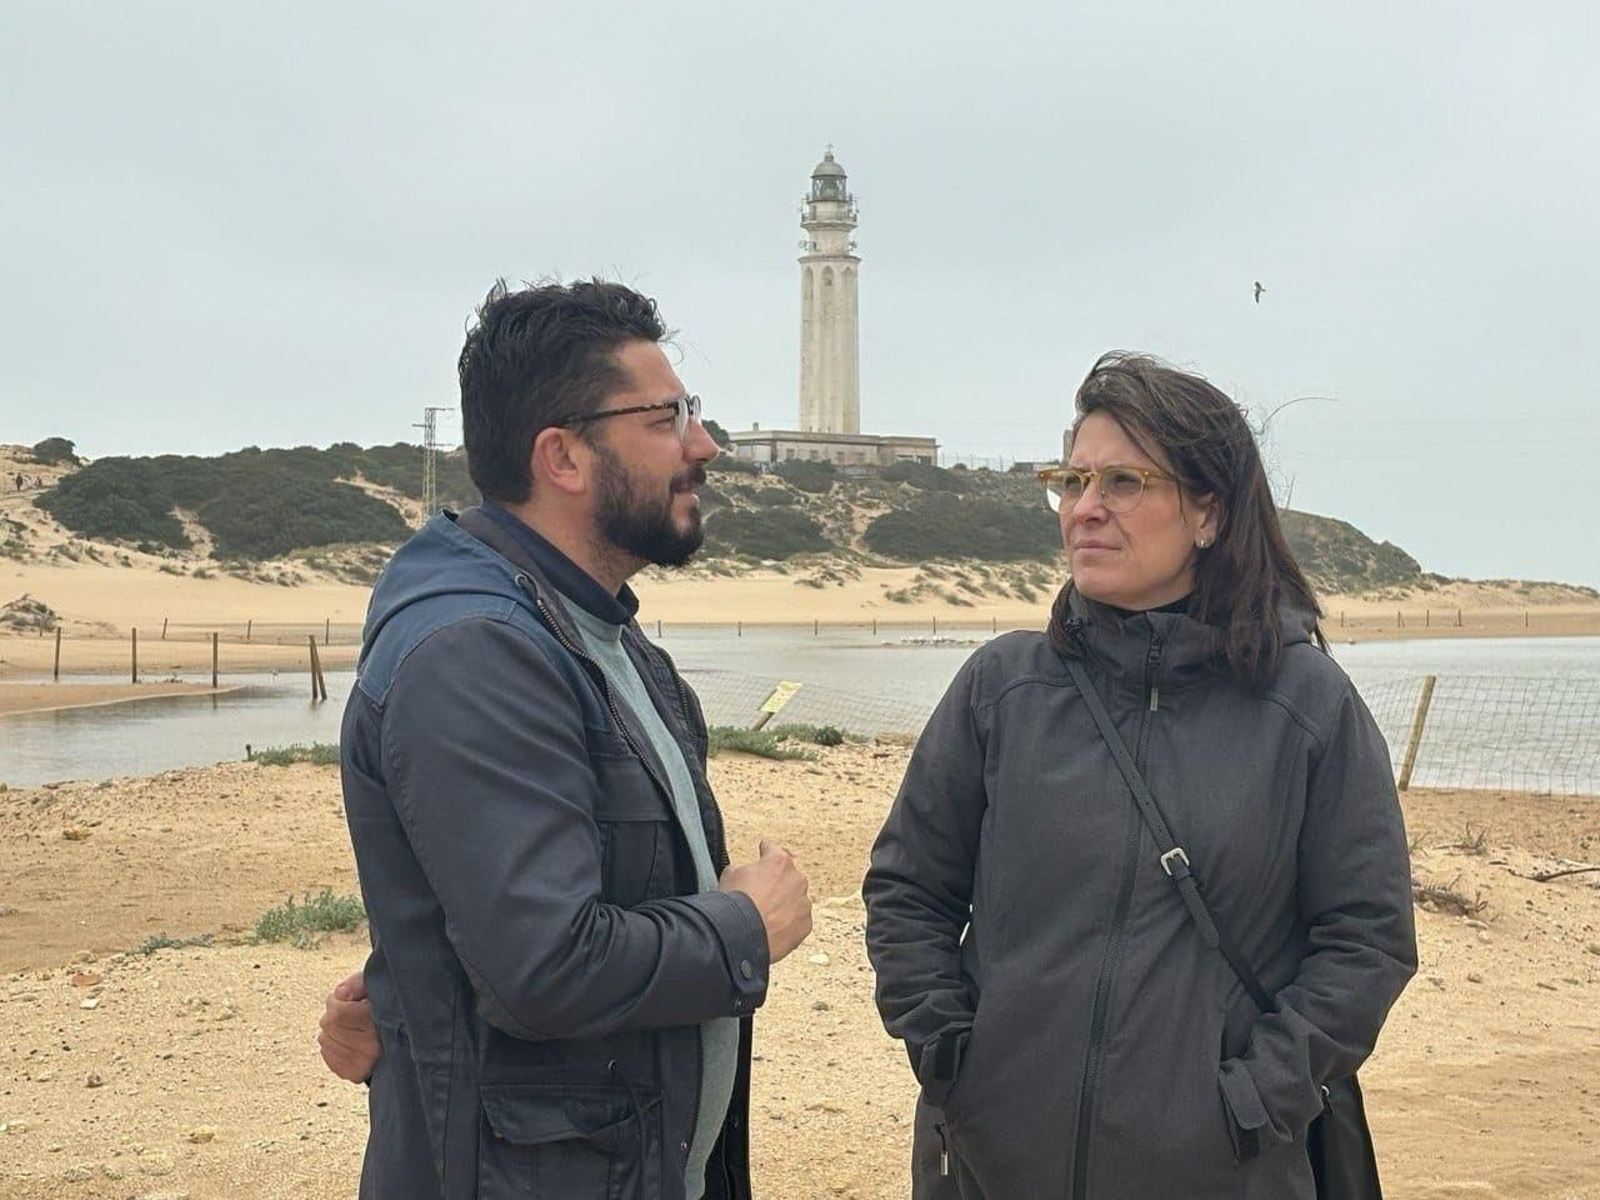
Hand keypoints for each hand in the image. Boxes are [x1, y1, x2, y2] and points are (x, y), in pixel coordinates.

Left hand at [318, 968, 380, 1082]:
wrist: (402, 1039)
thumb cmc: (385, 1006)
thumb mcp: (376, 985)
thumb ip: (358, 982)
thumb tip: (339, 994)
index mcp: (379, 1024)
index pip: (337, 1012)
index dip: (336, 1001)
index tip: (347, 998)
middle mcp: (372, 1048)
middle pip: (329, 1025)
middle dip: (334, 1014)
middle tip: (350, 1011)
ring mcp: (362, 1064)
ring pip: (324, 1039)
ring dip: (332, 1029)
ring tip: (350, 1025)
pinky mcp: (354, 1074)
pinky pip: (326, 1054)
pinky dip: (332, 1044)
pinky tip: (347, 1039)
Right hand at [718, 838, 812, 962]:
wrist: (742, 936)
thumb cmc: (736, 905)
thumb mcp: (729, 874)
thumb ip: (742, 868)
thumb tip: (744, 872)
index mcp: (779, 862)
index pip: (772, 849)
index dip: (764, 850)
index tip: (764, 850)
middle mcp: (796, 879)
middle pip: (786, 876)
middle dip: (775, 883)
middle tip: (758, 895)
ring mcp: (803, 903)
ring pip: (794, 899)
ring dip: (782, 904)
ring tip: (763, 915)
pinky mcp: (805, 924)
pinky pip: (797, 920)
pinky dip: (787, 923)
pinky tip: (771, 927)